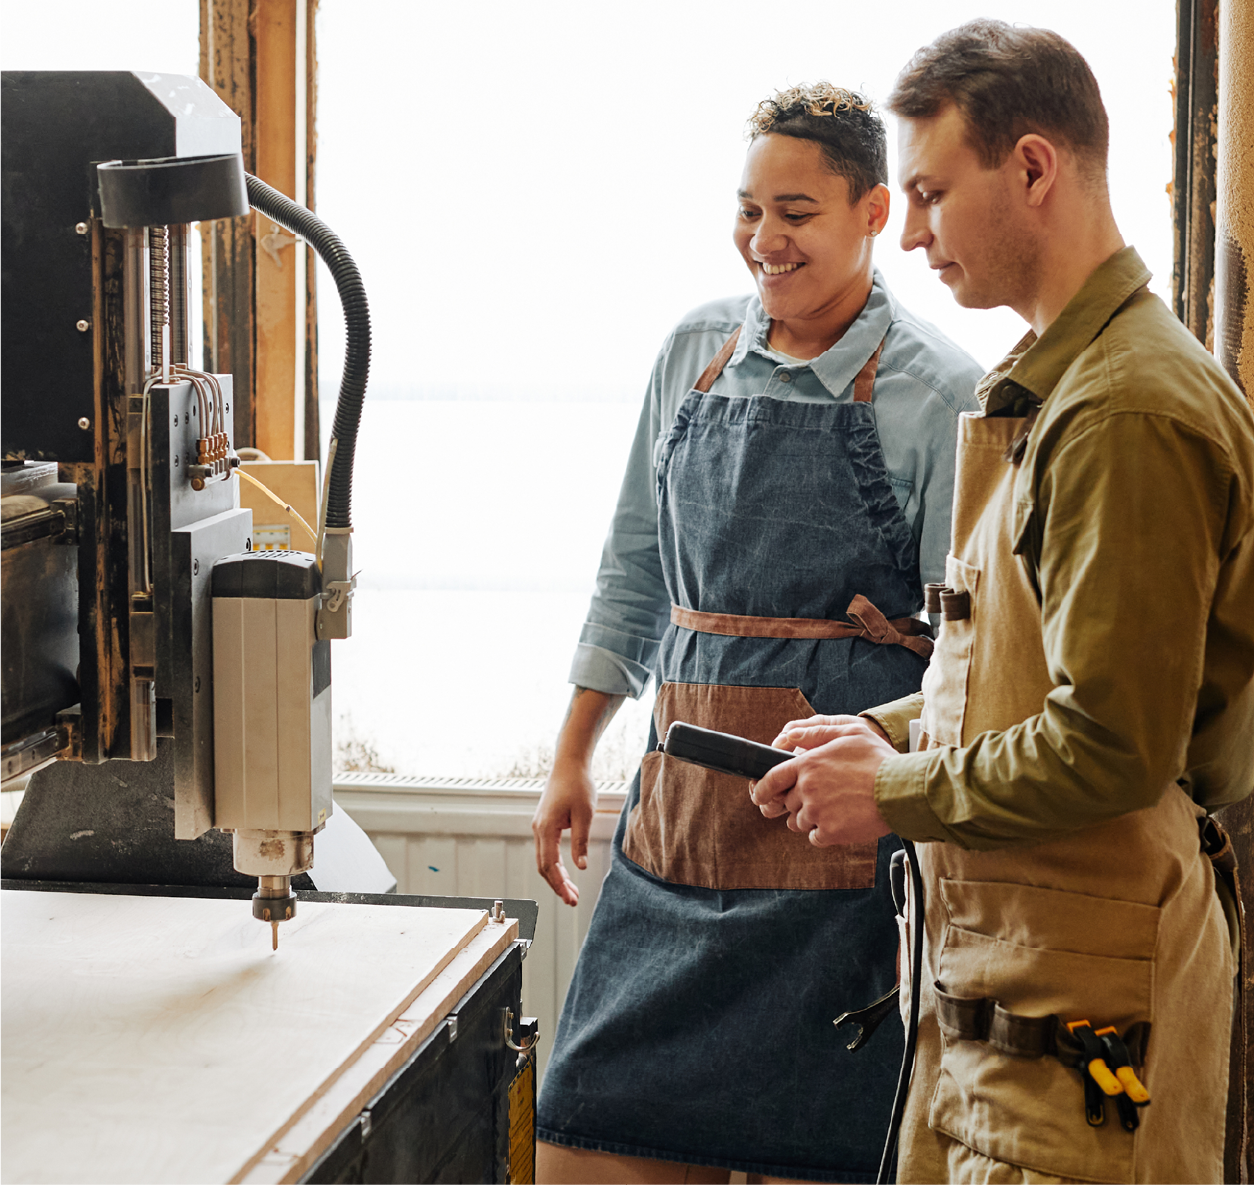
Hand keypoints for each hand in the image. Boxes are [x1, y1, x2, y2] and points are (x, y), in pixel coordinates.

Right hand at [531, 758, 595, 905]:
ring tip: (572, 891)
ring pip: (545, 859)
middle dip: (557, 885)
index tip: (570, 899)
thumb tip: (580, 867)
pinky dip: (556, 864)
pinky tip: (567, 872)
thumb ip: (581, 841)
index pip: (549, 865)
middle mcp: (538, 828)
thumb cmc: (578, 784)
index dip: (559, 885)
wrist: (569, 763)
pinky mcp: (545, 822)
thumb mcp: (585, 814)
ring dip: (557, 876)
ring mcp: (540, 825)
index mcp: (546, 828)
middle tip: (573, 900)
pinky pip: (547, 849)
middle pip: (544, 866)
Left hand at [751, 716, 894, 846]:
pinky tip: (841, 821)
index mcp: (808, 764)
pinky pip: (815, 837)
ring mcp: (817, 813)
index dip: (762, 789)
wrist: (902, 791)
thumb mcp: (850, 732)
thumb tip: (789, 735)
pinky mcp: (830, 833)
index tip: (759, 795)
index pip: (771, 779)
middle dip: (798, 802)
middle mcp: (808, 790)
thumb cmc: (879, 759)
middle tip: (822, 797)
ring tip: (835, 808)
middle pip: (788, 803)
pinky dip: (824, 833)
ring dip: (810, 818)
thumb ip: (816, 732)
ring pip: (799, 822)